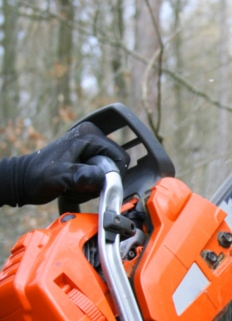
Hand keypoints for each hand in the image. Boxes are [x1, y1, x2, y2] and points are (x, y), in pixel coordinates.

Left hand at [0, 121, 129, 206]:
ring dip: (95, 183)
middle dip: (102, 180)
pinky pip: (100, 172)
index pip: (120, 157)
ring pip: (109, 171)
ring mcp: (89, 146)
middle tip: (82, 185)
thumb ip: (82, 176)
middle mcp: (91, 136)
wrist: (22, 181)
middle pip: (115, 164)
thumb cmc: (37, 177)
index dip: (113, 174)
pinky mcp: (87, 155)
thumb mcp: (61, 177)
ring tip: (76, 185)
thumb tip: (103, 179)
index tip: (97, 185)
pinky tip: (76, 185)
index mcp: (89, 135)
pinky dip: (91, 183)